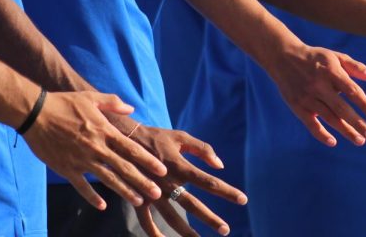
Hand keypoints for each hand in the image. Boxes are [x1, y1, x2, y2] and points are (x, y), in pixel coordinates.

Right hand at [21, 92, 168, 211]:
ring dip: (124, 191)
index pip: (131, 149)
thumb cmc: (65, 103)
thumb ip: (113, 103)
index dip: (148, 161)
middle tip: (157, 193)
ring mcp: (82, 161)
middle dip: (142, 182)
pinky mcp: (67, 169)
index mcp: (104, 132)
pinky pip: (82, 186)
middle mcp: (97, 148)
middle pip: (124, 168)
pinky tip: (103, 206)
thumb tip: (131, 109)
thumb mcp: (91, 98)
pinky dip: (92, 197)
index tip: (162, 170)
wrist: (36, 114)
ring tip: (138, 201)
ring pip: (107, 180)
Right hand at [124, 124, 246, 236]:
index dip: (226, 190)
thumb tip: (220, 166)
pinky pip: (145, 221)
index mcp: (179, 165)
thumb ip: (202, 149)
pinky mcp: (137, 198)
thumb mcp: (181, 137)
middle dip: (209, 218)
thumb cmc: (156, 137)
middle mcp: (167, 181)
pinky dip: (154, 233)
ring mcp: (151, 191)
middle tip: (225, 230)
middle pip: (192, 203)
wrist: (122, 138)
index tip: (243, 199)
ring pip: (171, 217)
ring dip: (185, 231)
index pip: (207, 181)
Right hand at [268, 43, 365, 146]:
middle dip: (357, 123)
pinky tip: (333, 142)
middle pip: (342, 108)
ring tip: (360, 141)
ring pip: (329, 118)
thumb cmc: (316, 58)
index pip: (352, 91)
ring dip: (345, 131)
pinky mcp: (297, 106)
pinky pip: (311, 124)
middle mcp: (320, 85)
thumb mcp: (335, 57)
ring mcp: (308, 97)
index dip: (365, 105)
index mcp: (331, 72)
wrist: (283, 57)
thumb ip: (355, 67)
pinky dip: (321, 134)